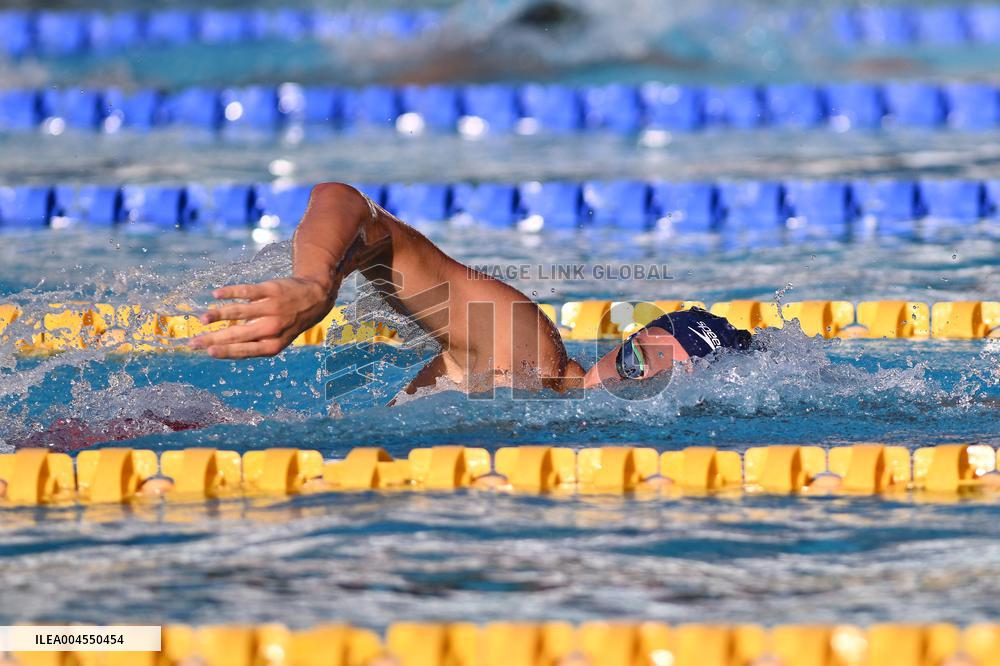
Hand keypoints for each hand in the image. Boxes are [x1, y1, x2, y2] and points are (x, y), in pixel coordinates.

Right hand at [189, 278, 333, 358]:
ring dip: (218, 315)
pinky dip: (230, 292)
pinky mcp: (270, 290)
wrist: (315, 297)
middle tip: (193, 342)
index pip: (245, 350)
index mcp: (274, 345)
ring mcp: (271, 308)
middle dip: (213, 339)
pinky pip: (247, 291)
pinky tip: (216, 294)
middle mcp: (273, 328)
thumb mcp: (279, 339)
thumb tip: (223, 345)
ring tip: (202, 319)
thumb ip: (255, 342)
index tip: (207, 352)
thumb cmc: (290, 322)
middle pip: (237, 334)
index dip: (226, 352)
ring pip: (239, 312)